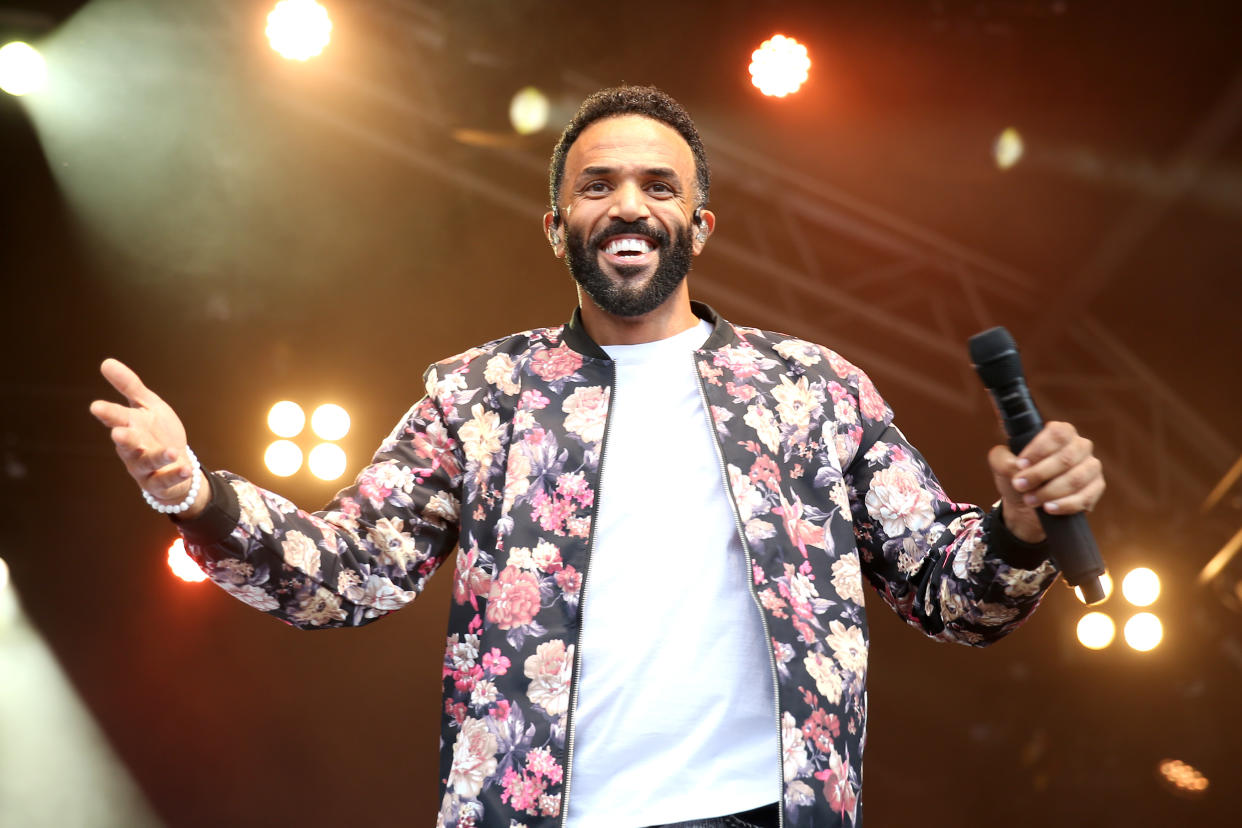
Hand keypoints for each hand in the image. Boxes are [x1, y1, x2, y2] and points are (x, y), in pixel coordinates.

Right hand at [89, 358, 207, 517]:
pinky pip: (166, 480)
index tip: (96, 407)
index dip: (107, 413)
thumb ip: (129, 386)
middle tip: (118, 433)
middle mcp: (133, 447)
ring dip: (158, 457)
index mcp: (130, 425)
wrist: (176, 463)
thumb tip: (105, 361)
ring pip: (146, 462)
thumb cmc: (158, 432)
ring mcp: (144, 466)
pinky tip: (186, 468)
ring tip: (172, 452)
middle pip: (126, 443)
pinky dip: (176, 474)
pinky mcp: (159, 482)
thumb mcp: (148, 405)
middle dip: (123, 438)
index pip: (116, 417)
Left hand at [987, 421, 1104, 542]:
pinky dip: (1064, 504)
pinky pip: (1085, 497)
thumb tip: (1015, 465)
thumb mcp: (1002, 465)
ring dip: (1050, 492)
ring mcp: (1091, 466)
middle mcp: (1080, 446)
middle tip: (1020, 486)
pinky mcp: (1096, 488)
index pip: (1057, 434)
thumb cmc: (1017, 477)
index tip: (1020, 465)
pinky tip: (1049, 508)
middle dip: (1039, 474)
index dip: (1038, 450)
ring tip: (1030, 500)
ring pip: (1076, 479)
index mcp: (1060, 432)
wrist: (1026, 505)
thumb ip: (1001, 458)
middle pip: (1066, 458)